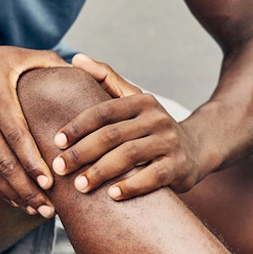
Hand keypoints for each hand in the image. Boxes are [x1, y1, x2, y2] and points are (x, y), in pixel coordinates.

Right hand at [0, 44, 66, 216]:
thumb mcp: (9, 54)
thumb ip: (44, 60)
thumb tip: (76, 68)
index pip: (17, 136)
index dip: (32, 162)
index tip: (48, 182)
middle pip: (4, 161)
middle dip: (27, 189)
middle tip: (48, 208)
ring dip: (13, 194)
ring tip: (35, 209)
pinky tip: (12, 199)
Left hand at [53, 54, 209, 199]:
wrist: (195, 149)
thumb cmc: (151, 127)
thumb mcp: (133, 100)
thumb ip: (105, 78)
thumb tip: (75, 58)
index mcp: (141, 101)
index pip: (103, 111)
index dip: (78, 126)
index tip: (56, 142)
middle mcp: (156, 118)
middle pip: (112, 135)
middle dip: (82, 153)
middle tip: (60, 168)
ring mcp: (169, 142)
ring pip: (129, 155)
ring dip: (101, 171)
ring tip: (79, 185)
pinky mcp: (178, 166)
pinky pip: (152, 177)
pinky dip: (131, 186)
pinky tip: (111, 195)